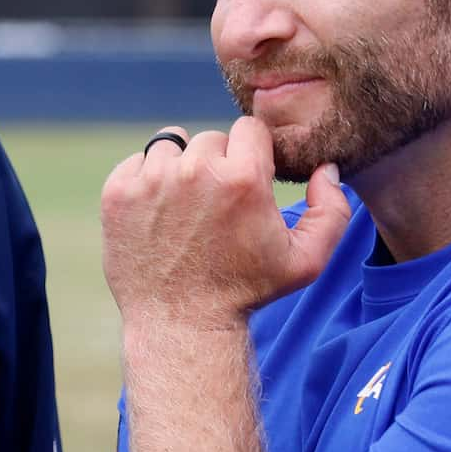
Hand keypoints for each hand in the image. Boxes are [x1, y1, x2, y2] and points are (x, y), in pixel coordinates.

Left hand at [100, 116, 349, 322]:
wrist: (181, 323)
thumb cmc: (246, 291)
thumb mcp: (306, 261)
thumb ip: (332, 211)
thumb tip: (326, 168)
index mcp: (243, 178)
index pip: (249, 128)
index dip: (251, 153)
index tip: (247, 179)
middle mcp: (196, 171)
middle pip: (210, 139)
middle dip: (217, 164)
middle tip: (215, 206)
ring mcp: (152, 181)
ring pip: (172, 146)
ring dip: (180, 168)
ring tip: (186, 208)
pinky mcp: (118, 193)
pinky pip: (137, 162)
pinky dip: (146, 180)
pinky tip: (158, 212)